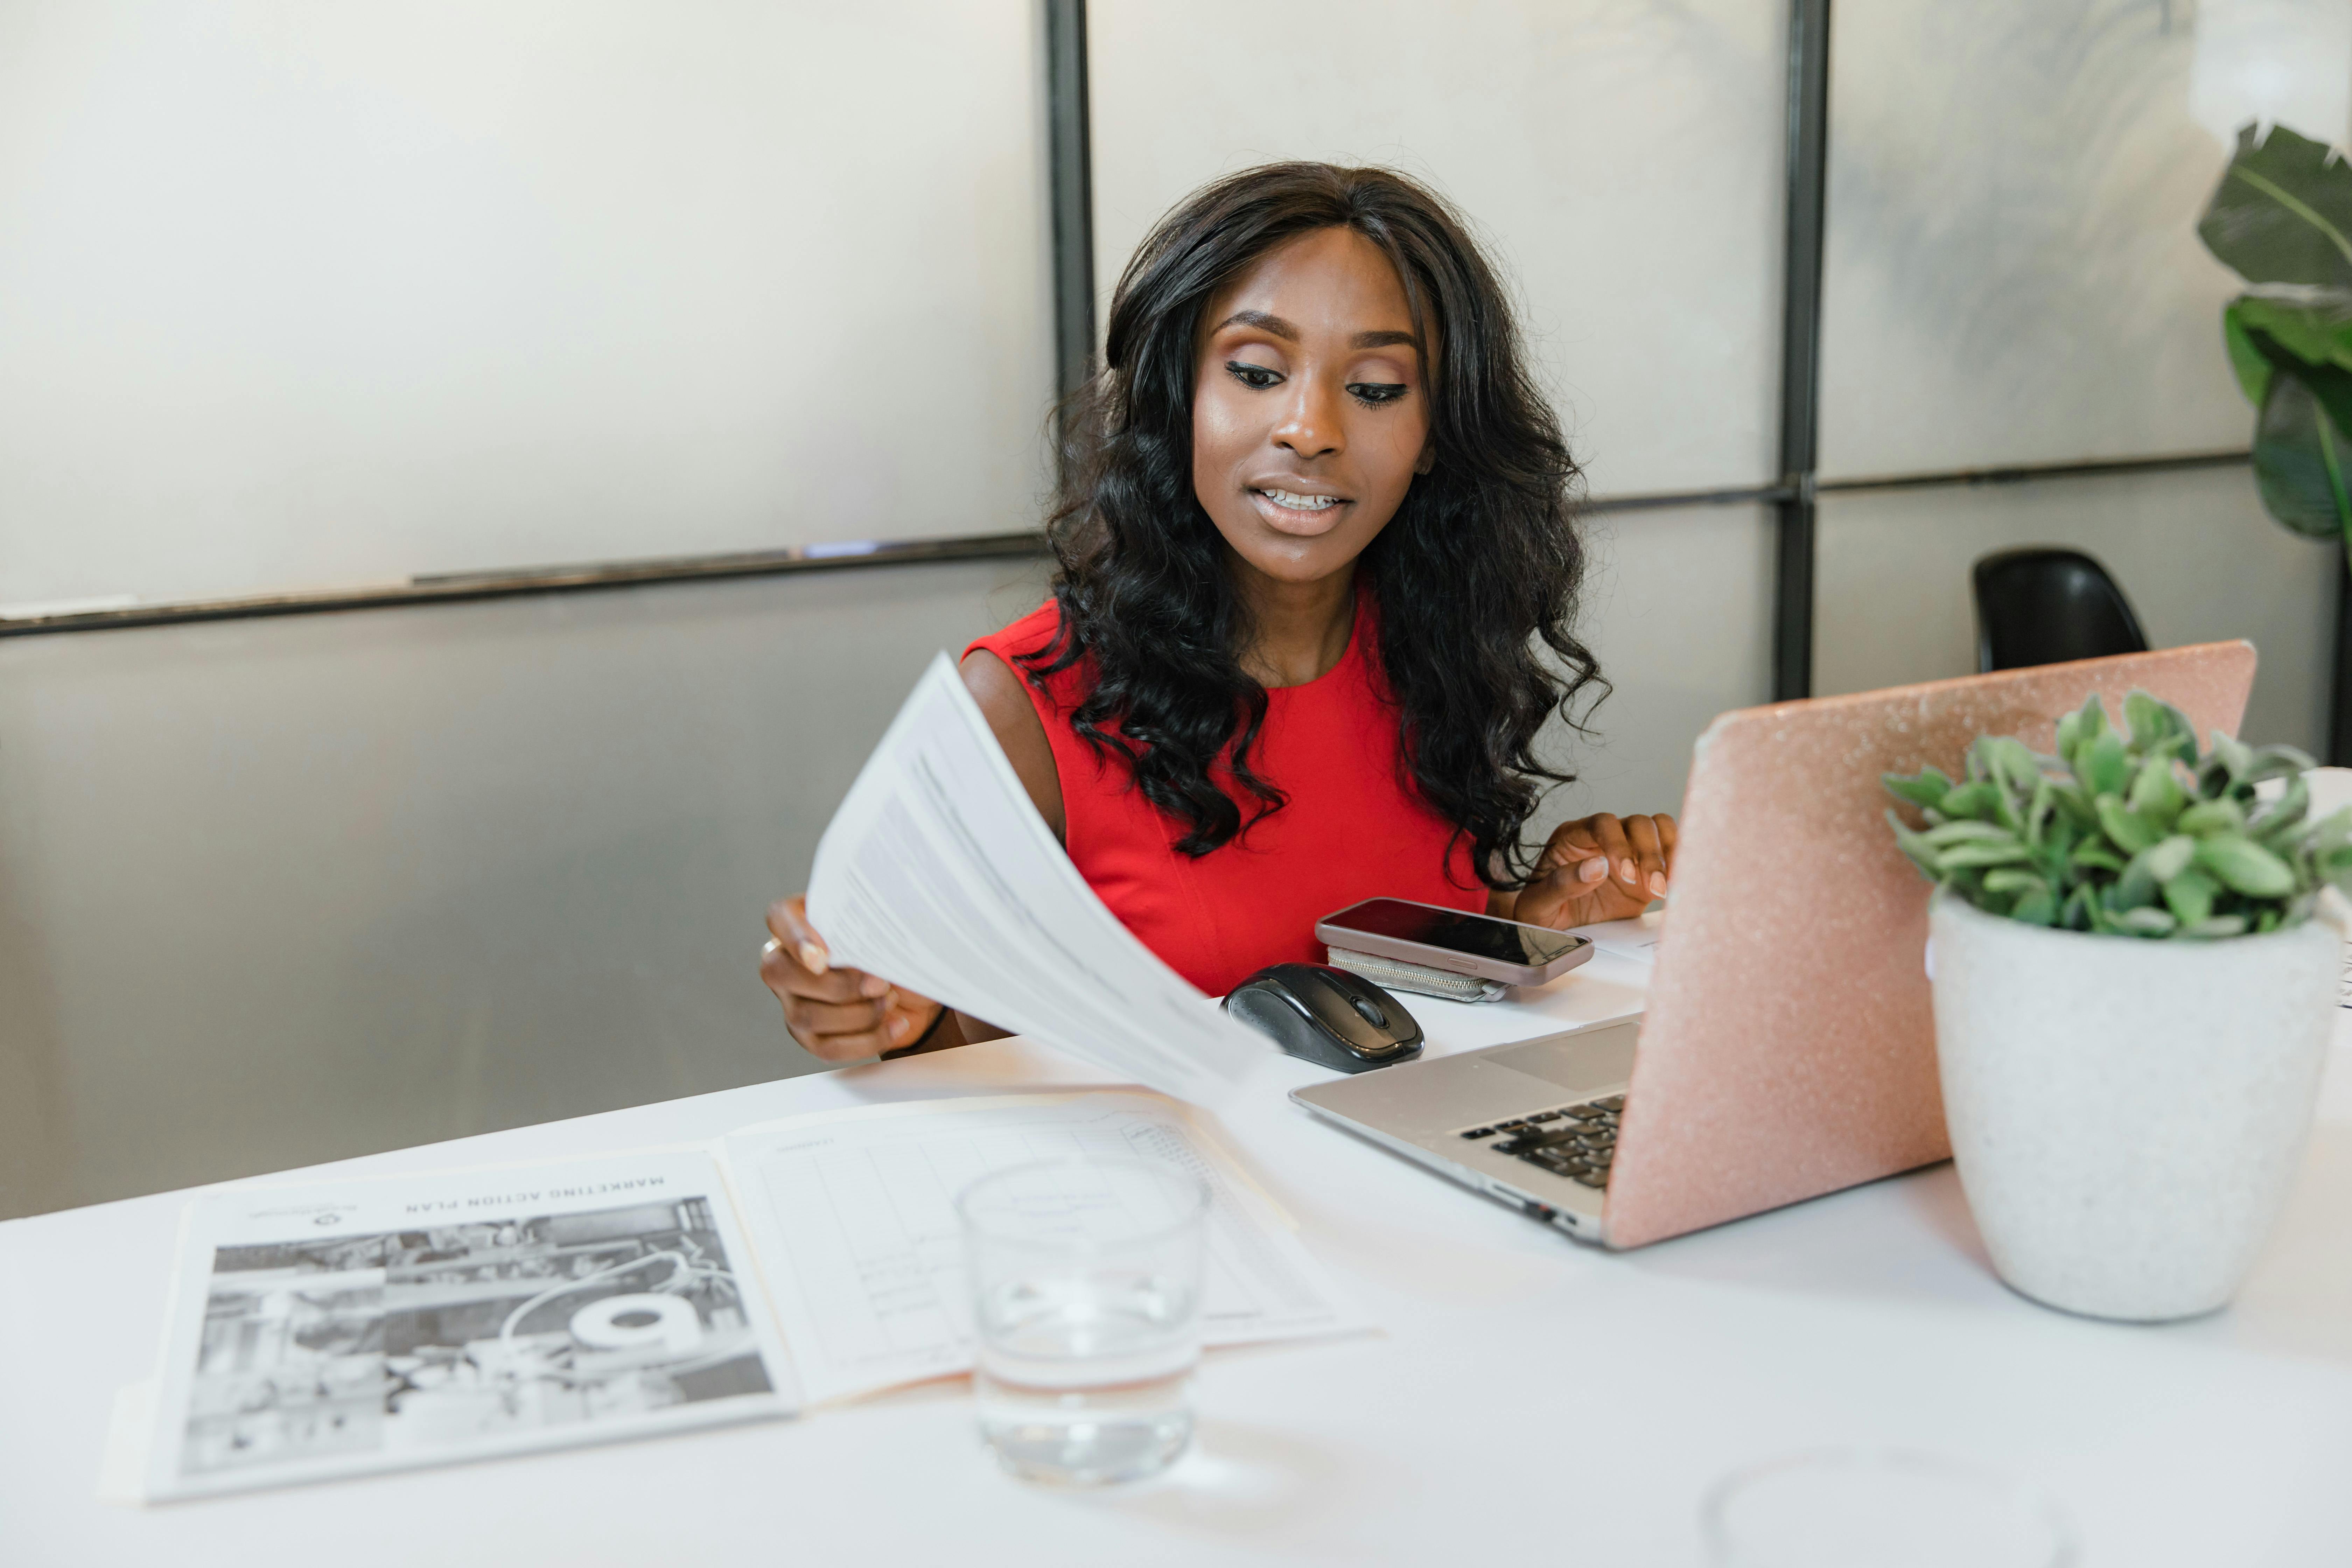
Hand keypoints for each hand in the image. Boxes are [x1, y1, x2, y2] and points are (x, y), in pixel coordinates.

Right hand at [760, 895, 943, 1061]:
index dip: (796, 938)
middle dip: (839, 985)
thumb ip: (873, 928)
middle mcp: (786, 961)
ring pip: (807, 1016)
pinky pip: (828, 1047)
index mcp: (802, 920)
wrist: (913, 988)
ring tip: (891, 1000)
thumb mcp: (889, 930)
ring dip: (860, 1013)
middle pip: (783, 974)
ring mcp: (792, 1002)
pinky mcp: (809, 1037)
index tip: (823, 958)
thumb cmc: (895, 949)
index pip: (780, 918)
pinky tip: (896, 1025)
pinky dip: (868, 1040)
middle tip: (881, 984)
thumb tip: (871, 957)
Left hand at [1510, 812, 1676, 929]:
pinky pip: (1670, 851)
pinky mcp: (1646, 869)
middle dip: (1648, 853)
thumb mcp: (1537, 904)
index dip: (1617, 844)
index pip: (1602, 824)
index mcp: (1572, 838)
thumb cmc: (1540, 911)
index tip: (1624, 873)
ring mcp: (1628, 851)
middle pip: (1636, 823)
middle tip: (1651, 887)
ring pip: (1657, 830)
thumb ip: (1562, 884)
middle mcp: (1603, 838)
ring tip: (1663, 888)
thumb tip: (1597, 866)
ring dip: (1667, 856)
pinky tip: (1676, 885)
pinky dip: (1678, 863)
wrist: (1554, 929)